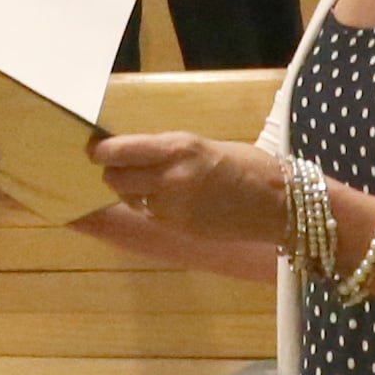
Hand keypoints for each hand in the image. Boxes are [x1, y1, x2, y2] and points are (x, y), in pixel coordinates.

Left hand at [90, 129, 289, 247]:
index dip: (100, 151)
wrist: (280, 205)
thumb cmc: (248, 165)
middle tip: (118, 165)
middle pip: (114, 177)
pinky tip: (168, 199)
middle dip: (112, 171)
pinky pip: (150, 213)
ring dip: (130, 190)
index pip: (119, 151)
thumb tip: (133, 152)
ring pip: (129, 198)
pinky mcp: (180, 228)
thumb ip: (168, 151)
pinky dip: (150, 205)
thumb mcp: (204, 146)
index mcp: (178, 148)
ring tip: (148, 181)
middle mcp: (170, 178)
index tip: (94, 148)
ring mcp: (173, 208)